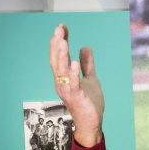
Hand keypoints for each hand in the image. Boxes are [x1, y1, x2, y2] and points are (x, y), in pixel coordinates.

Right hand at [49, 24, 103, 146]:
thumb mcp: (91, 78)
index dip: (60, 41)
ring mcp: (67, 90)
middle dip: (57, 44)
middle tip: (59, 29)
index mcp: (64, 77)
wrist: (92, 123)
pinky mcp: (76, 97)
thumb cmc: (89, 102)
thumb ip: (87, 64)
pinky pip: (73, 84)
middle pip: (56, 60)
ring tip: (62, 40)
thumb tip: (85, 47)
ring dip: (61, 55)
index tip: (62, 27)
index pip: (60, 56)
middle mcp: (62, 82)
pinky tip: (75, 63)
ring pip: (61, 70)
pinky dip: (73, 74)